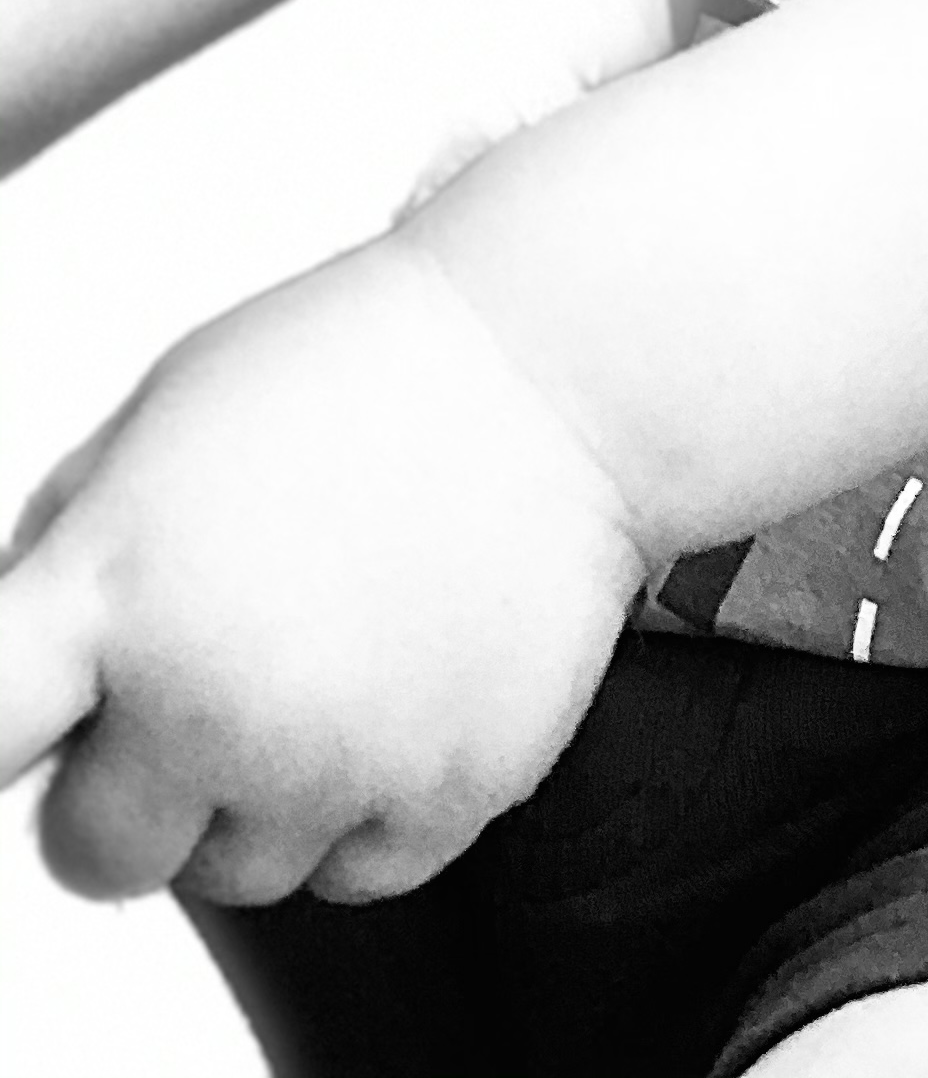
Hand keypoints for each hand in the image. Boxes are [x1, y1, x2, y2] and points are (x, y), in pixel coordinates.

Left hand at [0, 235, 645, 905]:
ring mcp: (335, 755)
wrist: (566, 360)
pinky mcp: (448, 791)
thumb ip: (72, 548)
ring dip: (261, 796)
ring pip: (233, 875)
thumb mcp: (168, 414)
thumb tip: (26, 676)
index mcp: (118, 584)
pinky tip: (408, 678)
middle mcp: (212, 691)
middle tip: (206, 683)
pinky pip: (358, 873)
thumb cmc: (362, 368)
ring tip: (331, 656)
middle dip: (133, 788)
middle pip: (93, 857)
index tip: (19, 749)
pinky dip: (375, 801)